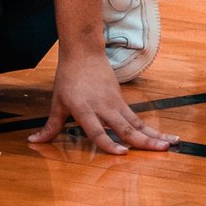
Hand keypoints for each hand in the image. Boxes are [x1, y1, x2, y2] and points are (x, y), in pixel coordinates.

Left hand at [34, 50, 175, 154]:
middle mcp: (104, 107)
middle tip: (162, 149)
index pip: (98, 131)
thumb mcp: (57, 102)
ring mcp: (116, 103)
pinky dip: (149, 128)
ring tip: (171, 143)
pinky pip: (137, 118)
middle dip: (144, 141)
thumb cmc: (69, 77)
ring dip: (154, 134)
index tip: (122, 154)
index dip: (109, 144)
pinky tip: (161, 136)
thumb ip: (51, 126)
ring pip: (137, 123)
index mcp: (85, 109)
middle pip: (126, 128)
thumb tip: (34, 142)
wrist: (84, 52)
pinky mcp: (121, 100)